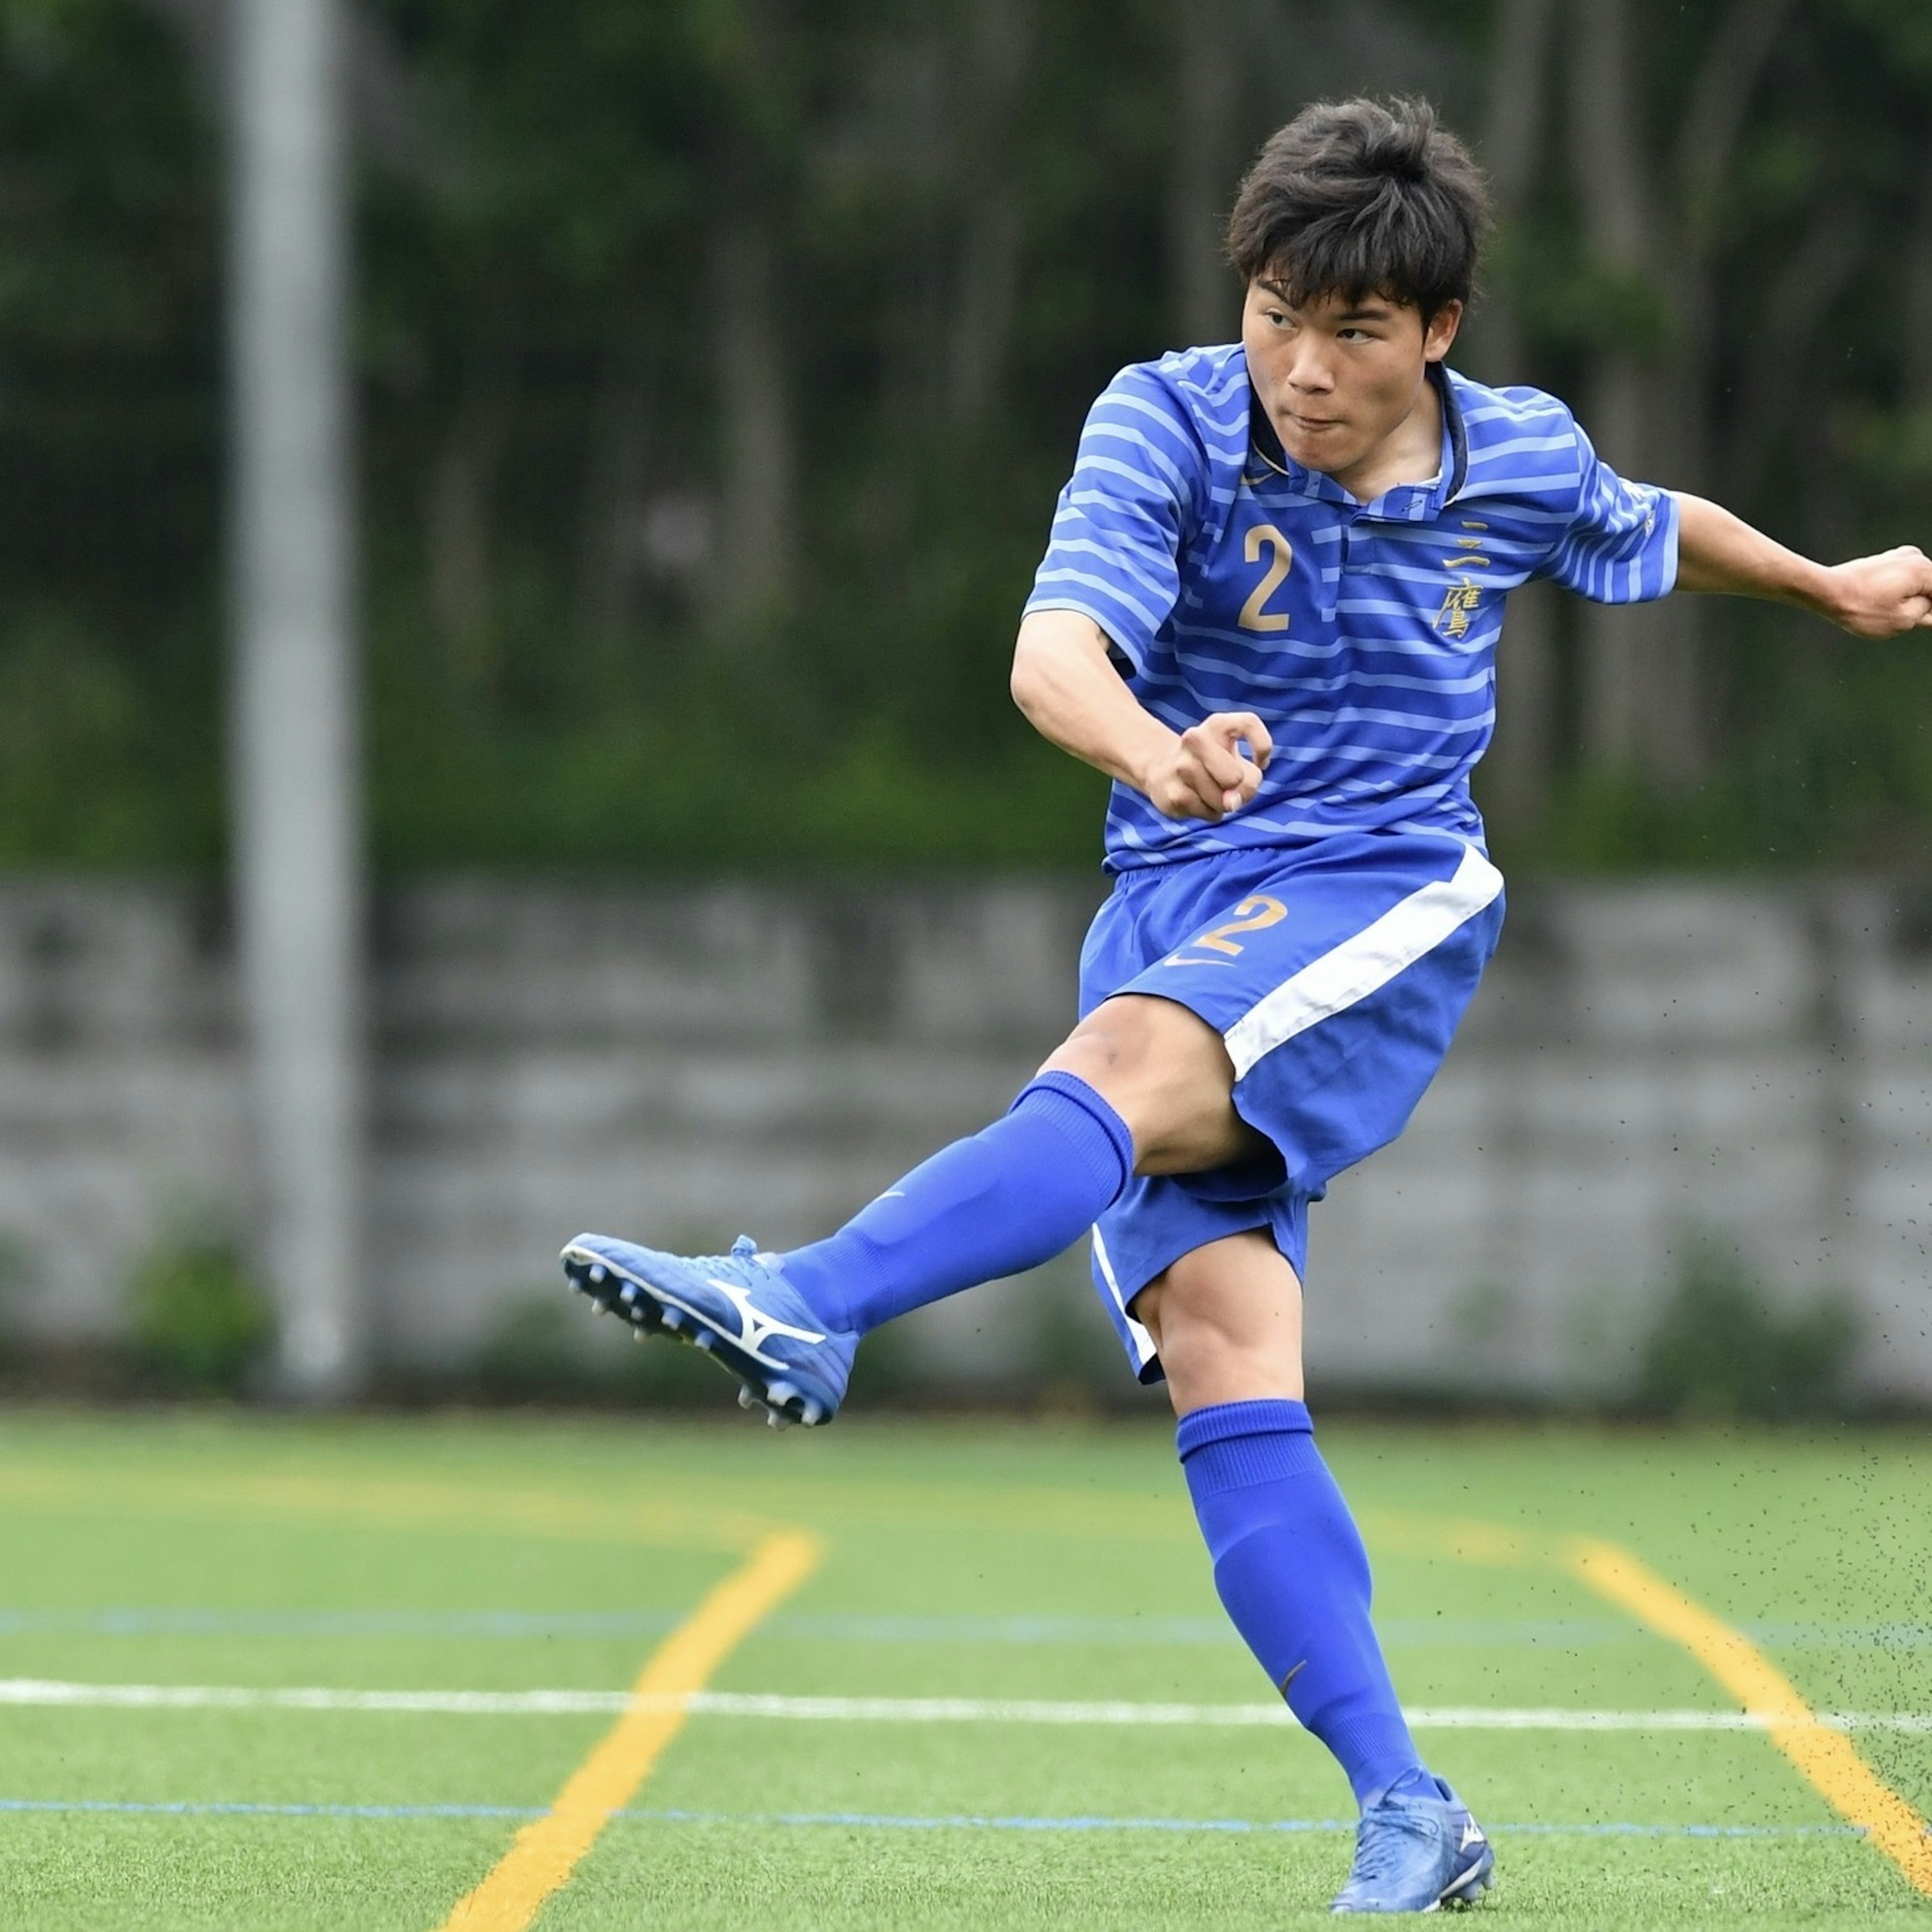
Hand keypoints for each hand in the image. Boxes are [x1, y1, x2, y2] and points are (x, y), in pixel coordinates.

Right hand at [1139, 711, 1273, 820]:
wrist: (1163, 771)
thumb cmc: (1211, 765)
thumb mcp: (1236, 761)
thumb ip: (1248, 778)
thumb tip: (1231, 802)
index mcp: (1216, 725)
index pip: (1248, 723)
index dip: (1262, 747)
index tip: (1260, 762)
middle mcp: (1195, 739)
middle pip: (1235, 777)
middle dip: (1239, 788)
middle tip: (1230, 784)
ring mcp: (1181, 767)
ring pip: (1222, 801)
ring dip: (1224, 803)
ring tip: (1211, 792)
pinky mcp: (1173, 794)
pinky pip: (1209, 814)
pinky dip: (1212, 813)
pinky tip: (1200, 801)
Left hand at [1817, 546, 1931, 637]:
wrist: (1826, 591)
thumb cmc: (1861, 608)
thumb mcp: (1901, 621)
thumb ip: (1927, 615)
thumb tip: (1931, 611)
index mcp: (1925, 571)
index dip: (1930, 612)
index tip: (1920, 621)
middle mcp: (1915, 557)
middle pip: (1930, 587)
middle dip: (1923, 606)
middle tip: (1901, 620)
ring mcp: (1898, 556)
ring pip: (1915, 584)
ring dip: (1909, 600)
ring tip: (1885, 612)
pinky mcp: (1883, 561)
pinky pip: (1900, 580)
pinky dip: (1897, 593)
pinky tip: (1880, 604)